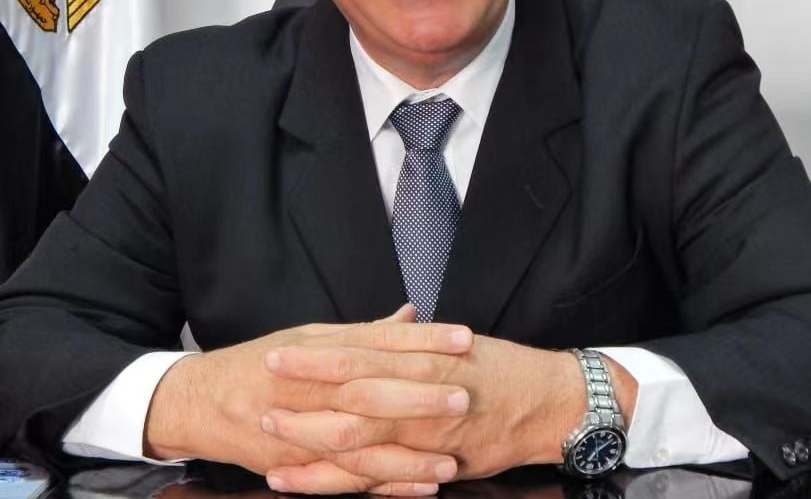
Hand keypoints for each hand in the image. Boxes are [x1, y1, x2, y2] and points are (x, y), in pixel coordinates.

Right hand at [145, 305, 473, 494]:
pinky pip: (343, 479)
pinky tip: (419, 487)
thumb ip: (363, 331)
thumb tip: (411, 315)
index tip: (464, 339)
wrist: (197, 401)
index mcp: (317, 347)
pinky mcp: (293, 463)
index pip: (377, 340)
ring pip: (360, 442)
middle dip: (419, 395)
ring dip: (407, 453)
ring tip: (452, 458)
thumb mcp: (308, 336)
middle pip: (371, 389)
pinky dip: (383, 485)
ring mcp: (299, 427)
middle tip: (465, 395)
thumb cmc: (259, 363)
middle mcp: (310, 385)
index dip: (422, 340)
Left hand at [260, 334, 637, 486]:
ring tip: (269, 443)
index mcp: (422, 357)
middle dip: (301, 397)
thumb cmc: (503, 368)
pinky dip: (339, 483)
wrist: (551, 401)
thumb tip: (384, 328)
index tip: (279, 352)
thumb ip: (413, 343)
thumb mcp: (455, 345)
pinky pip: (381, 478)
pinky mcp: (435, 463)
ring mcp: (427, 433)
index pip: (358, 354)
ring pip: (358, 441)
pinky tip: (307, 484)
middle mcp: (421, 393)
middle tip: (258, 393)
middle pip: (349, 396)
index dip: (316, 356)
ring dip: (309, 442)